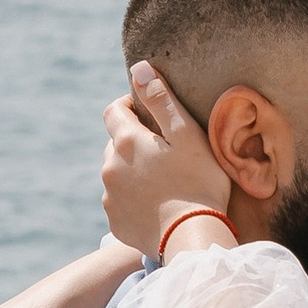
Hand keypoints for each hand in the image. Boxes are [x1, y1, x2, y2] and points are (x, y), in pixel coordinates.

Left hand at [102, 60, 233, 258]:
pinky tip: (157, 206)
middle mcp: (109, 168)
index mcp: (126, 142)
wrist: (193, 237)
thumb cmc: (198, 183)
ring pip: (117, 174)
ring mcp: (110, 197)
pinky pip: (120, 203)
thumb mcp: (187, 134)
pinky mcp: (115, 222)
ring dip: (133, 171)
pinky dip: (134, 199)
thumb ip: (161, 99)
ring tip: (163, 182)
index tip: (148, 112)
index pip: (114, 111)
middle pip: (115, 144)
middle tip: (164, 152)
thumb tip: (138, 69)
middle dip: (134, 142)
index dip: (130, 106)